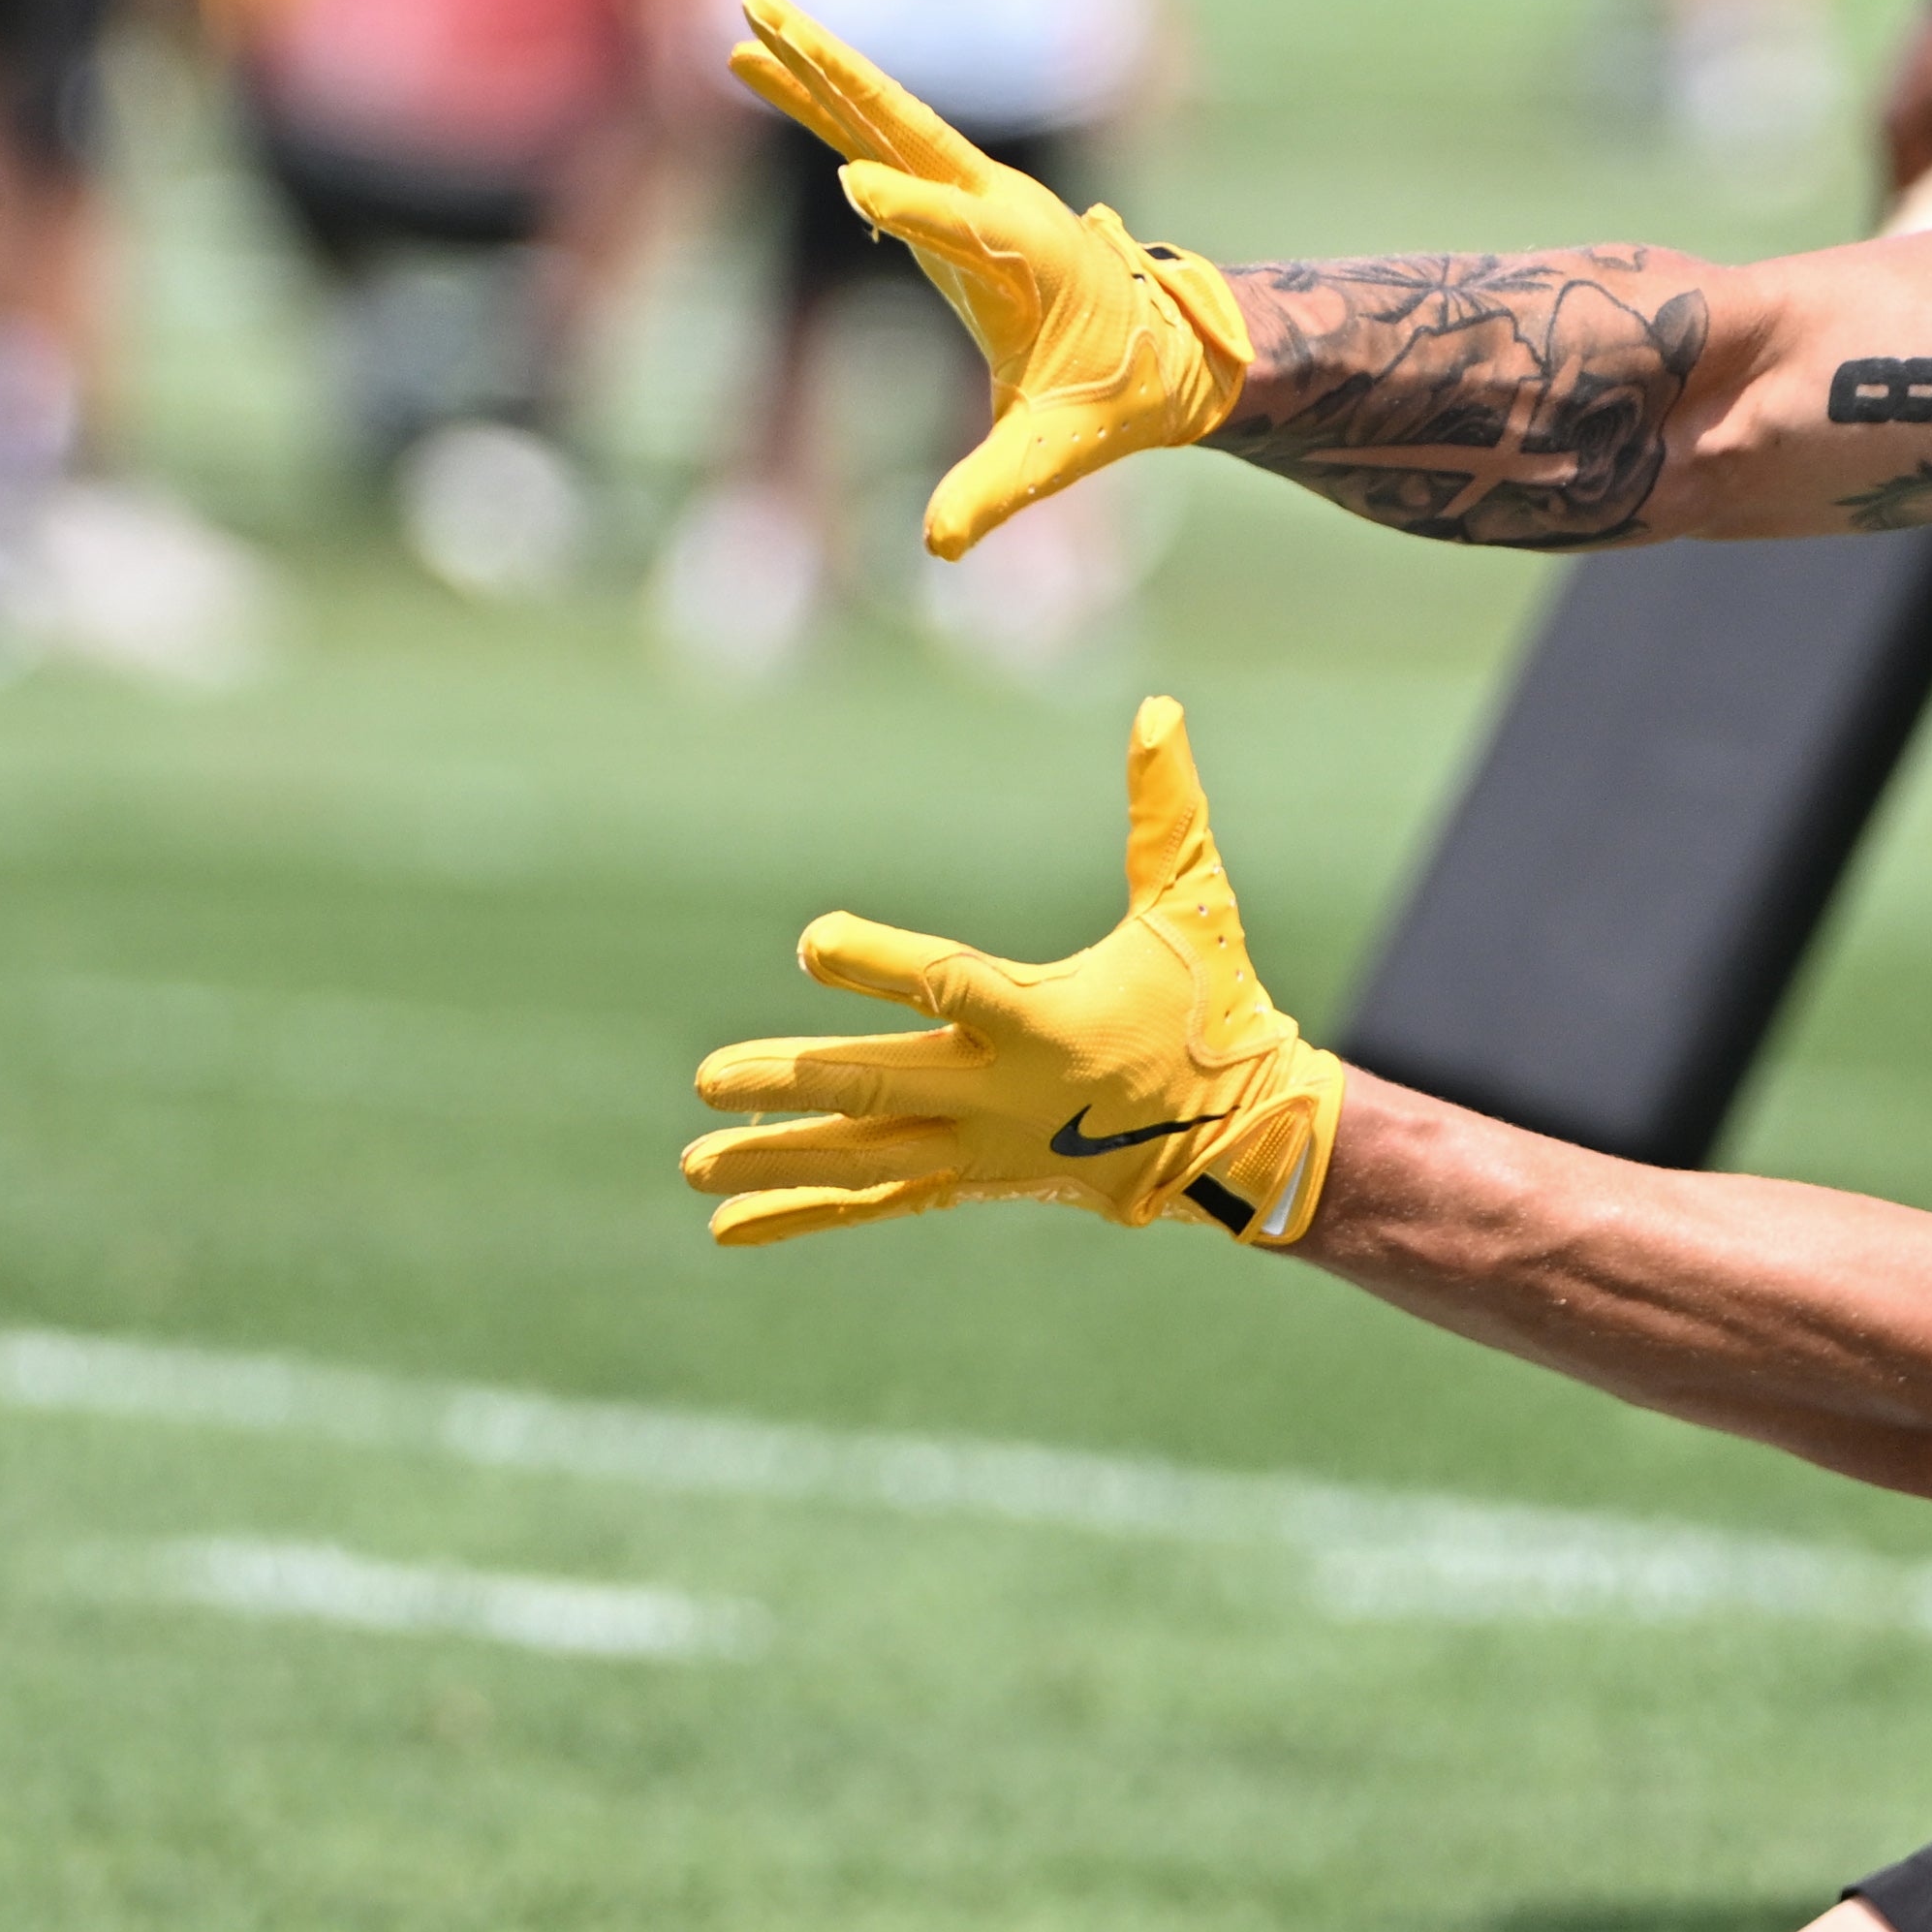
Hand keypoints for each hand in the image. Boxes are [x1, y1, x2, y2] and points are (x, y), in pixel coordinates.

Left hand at [684, 697, 1348, 1248]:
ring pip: (863, 1155)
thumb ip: (1165, 809)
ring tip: (691, 1161)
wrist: (1239, 1139)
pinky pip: (876, 1199)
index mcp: (1047, 1021)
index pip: (948, 986)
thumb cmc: (1212, 1007)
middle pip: (881, 1086)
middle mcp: (1002, 1095)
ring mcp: (983, 1148)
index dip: (878, 964)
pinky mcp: (974, 1180)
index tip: (812, 941)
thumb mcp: (1194, 905)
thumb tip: (1157, 706)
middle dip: (793, 1082)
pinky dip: (803, 1211)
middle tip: (709, 1078)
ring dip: (775, 1155)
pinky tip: (727, 1226)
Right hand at [731, 0, 1252, 558]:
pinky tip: (755, 66)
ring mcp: (972, 190)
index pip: (964, 228)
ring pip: (884, 117)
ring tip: (749, 9)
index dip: (912, 213)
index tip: (854, 188)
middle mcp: (1000, 205)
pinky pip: (872, 139)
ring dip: (819, 66)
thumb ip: (1000, 488)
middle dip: (842, 72)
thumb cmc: (1115, 399)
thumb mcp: (1061, 451)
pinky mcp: (947, 195)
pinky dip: (819, 103)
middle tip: (769, 11)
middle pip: (909, 127)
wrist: (1163, 352)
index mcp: (1032, 260)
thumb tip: (942, 547)